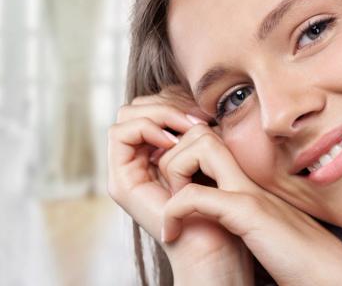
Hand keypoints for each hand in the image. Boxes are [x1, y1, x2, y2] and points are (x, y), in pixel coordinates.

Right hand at [107, 86, 252, 283]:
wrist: (216, 243)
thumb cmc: (222, 200)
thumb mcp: (211, 151)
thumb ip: (196, 128)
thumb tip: (196, 101)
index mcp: (157, 150)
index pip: (152, 103)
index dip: (173, 99)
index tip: (202, 112)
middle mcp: (138, 157)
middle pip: (136, 104)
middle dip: (166, 102)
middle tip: (196, 118)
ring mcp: (127, 169)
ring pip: (127, 114)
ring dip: (158, 113)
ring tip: (186, 128)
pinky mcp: (121, 181)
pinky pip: (119, 133)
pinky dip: (146, 128)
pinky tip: (172, 142)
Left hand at [157, 123, 341, 285]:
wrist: (326, 273)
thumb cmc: (293, 257)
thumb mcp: (255, 225)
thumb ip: (235, 209)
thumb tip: (210, 209)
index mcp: (246, 181)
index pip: (207, 140)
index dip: (180, 154)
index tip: (165, 185)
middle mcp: (247, 177)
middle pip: (200, 133)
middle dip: (170, 156)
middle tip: (161, 192)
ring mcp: (248, 190)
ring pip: (197, 148)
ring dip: (172, 176)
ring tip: (169, 211)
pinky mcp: (248, 211)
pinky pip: (196, 196)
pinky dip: (174, 212)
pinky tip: (171, 234)